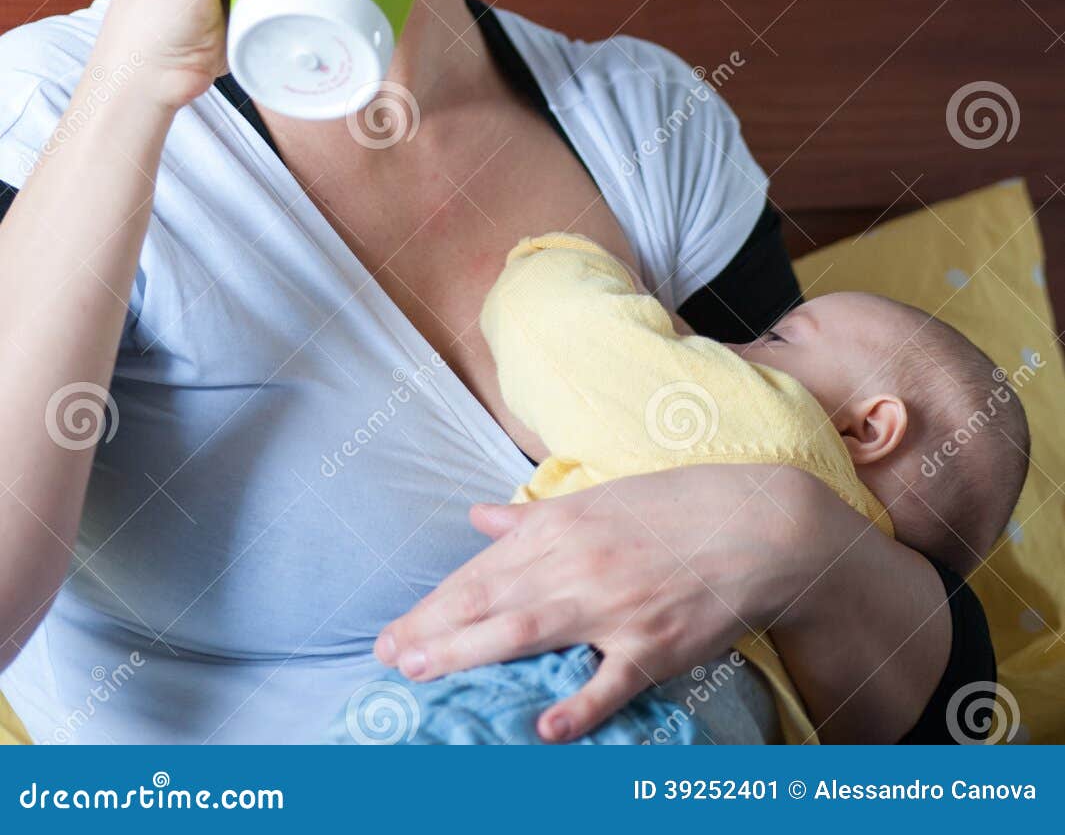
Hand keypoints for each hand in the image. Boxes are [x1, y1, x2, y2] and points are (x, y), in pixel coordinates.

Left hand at [374, 465, 809, 741]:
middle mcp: (580, 563)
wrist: (761, 525)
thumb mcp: (603, 497)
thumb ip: (535, 516)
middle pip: (491, 600)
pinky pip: (611, 682)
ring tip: (422, 672)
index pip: (485, 570)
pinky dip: (579, 705)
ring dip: (469, 652)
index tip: (394, 631)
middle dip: (432, 630)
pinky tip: (545, 729)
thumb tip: (481, 516)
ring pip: (528, 631)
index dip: (435, 604)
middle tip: (387, 658)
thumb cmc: (680, 508)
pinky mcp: (656, 646)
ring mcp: (616, 606)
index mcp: (565, 525)